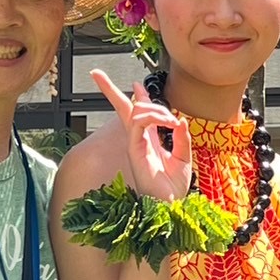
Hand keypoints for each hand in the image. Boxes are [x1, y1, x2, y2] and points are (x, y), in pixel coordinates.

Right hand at [91, 70, 193, 201]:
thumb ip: (181, 138)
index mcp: (149, 141)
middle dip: (109, 90)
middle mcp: (139, 141)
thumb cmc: (175, 187)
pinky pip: (138, 124)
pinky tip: (169, 122)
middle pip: (122, 109)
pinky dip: (154, 118)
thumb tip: (179, 119)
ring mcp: (134, 145)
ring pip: (135, 113)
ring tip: (171, 119)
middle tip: (95, 73)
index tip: (136, 84)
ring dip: (155, 109)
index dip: (138, 97)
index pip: (138, 114)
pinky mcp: (134, 151)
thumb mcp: (184, 157)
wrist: (171, 205)